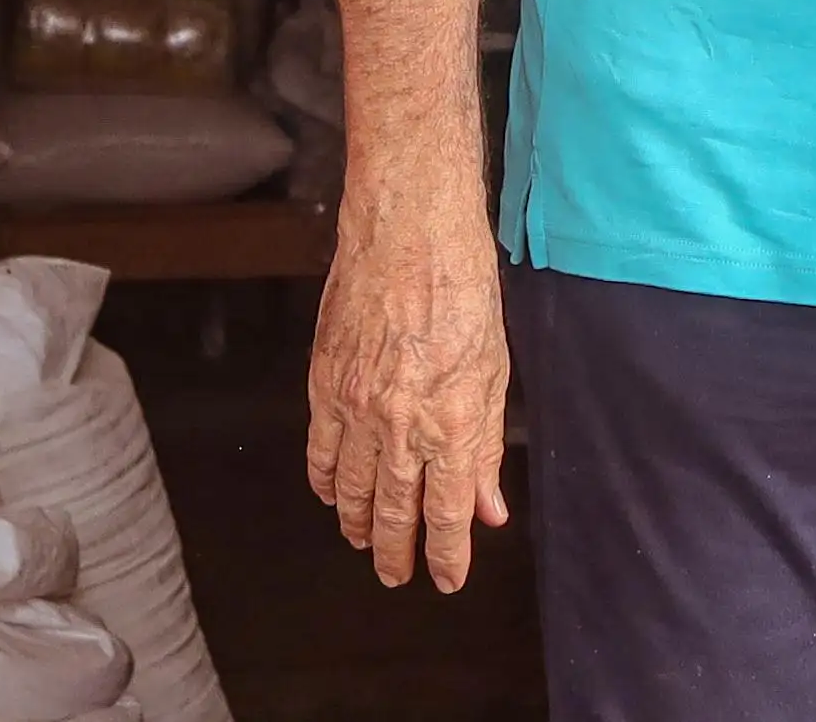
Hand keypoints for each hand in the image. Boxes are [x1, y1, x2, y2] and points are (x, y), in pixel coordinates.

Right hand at [306, 186, 511, 590]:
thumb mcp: (494, 371)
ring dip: (358, 524)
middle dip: (396, 554)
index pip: (449, 514)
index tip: (448, 578)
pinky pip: (321, 453)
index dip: (448, 555)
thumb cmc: (461, 290)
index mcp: (452, 424)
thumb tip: (489, 506)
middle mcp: (400, 427)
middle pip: (394, 512)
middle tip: (396, 576)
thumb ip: (486, 445)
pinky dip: (327, 482)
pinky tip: (333, 494)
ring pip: (352, 491)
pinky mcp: (324, 387)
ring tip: (365, 542)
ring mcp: (355, 409)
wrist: (407, 236)